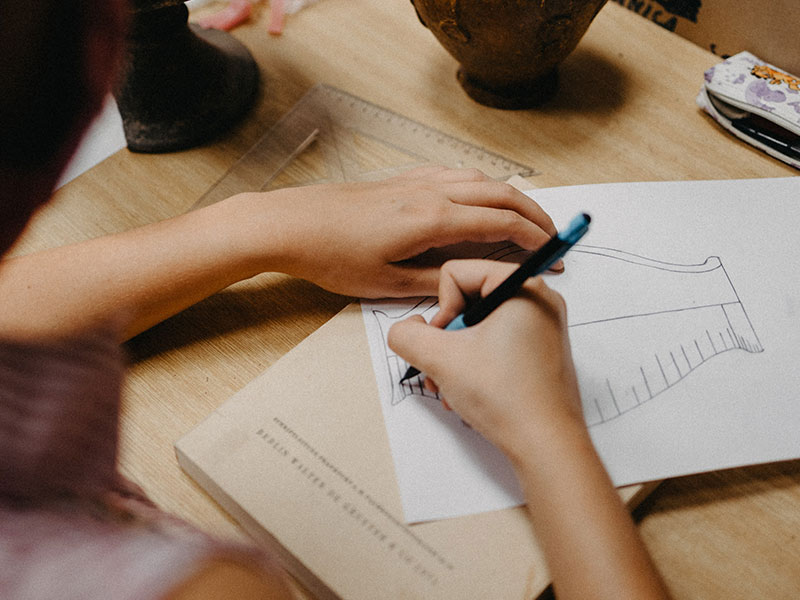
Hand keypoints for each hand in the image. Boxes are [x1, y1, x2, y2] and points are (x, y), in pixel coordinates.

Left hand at [229, 166, 556, 297]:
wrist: (290, 224)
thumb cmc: (331, 254)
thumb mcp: (386, 283)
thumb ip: (434, 281)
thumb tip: (468, 282)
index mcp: (432, 219)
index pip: (500, 222)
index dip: (534, 237)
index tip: (555, 251)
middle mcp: (430, 192)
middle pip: (500, 192)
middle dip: (534, 213)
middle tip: (554, 234)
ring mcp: (416, 181)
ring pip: (479, 178)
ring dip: (510, 196)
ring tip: (525, 216)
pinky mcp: (401, 180)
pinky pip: (454, 174)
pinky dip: (480, 184)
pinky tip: (479, 197)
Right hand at [387, 259, 583, 459]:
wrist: (545, 445)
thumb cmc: (506, 397)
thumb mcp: (440, 359)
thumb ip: (407, 336)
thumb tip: (406, 330)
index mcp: (522, 287)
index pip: (456, 273)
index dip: (441, 310)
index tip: (449, 343)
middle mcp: (538, 300)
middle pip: (467, 299)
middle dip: (447, 338)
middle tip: (446, 368)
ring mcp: (542, 327)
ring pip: (478, 325)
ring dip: (456, 356)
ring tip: (454, 387)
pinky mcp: (540, 351)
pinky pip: (496, 342)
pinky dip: (476, 364)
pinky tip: (470, 392)